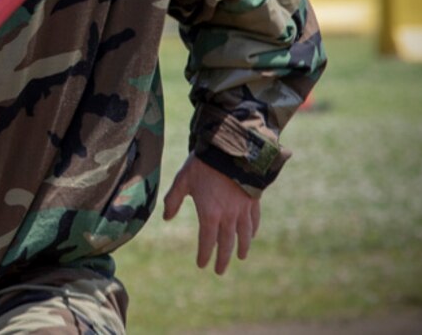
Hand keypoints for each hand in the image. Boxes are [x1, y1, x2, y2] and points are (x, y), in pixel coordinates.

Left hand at [162, 154, 260, 274]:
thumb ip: (173, 200)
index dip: (204, 254)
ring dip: (242, 247)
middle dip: (223, 259)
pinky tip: (252, 234)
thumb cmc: (203, 165)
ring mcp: (243, 209)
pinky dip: (253, 230)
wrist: (230, 150)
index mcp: (209, 214)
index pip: (207, 241)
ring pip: (244, 235)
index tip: (202, 265)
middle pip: (227, 244)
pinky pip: (254, 220)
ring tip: (240, 256)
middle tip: (220, 271)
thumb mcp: (183, 180)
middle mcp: (228, 216)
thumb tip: (166, 218)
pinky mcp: (254, 201)